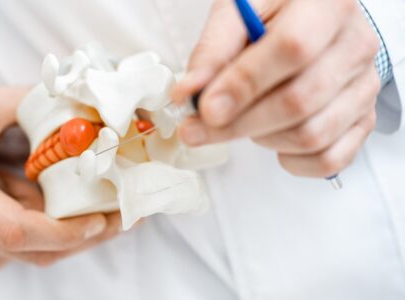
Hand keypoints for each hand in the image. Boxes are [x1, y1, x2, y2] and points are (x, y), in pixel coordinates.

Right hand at [0, 86, 120, 268]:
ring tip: (116, 214)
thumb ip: (28, 104)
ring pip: (38, 254)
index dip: (61, 232)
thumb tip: (79, 104)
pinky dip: (62, 234)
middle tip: (125, 215)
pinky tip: (86, 214)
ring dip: (80, 237)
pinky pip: (31, 248)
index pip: (14, 231)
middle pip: (37, 250)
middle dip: (87, 236)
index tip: (97, 220)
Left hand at [172, 0, 379, 176]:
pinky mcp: (362, 120)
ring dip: (261, 138)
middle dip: (238, 123)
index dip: (244, 84)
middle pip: (298, 102)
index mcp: (327, 7)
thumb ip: (212, 51)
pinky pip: (328, 159)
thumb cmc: (276, 15)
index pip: (292, 49)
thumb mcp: (238, 13)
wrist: (311, 22)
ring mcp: (363, 87)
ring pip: (311, 135)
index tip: (206, 107)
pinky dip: (291, 161)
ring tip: (242, 119)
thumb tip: (189, 93)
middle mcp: (355, 46)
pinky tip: (271, 139)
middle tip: (199, 128)